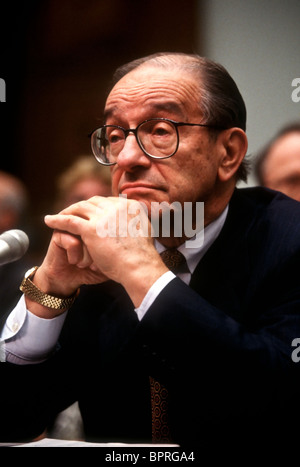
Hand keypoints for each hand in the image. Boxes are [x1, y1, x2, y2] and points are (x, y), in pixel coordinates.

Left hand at [43, 196, 167, 306]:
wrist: (139, 267)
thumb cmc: (142, 256)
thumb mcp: (145, 232)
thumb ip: (136, 222)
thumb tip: (133, 221)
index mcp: (131, 206)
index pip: (108, 201)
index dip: (97, 206)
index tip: (90, 212)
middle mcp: (117, 207)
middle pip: (93, 202)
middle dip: (81, 206)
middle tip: (72, 212)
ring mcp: (103, 217)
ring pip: (80, 208)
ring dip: (68, 210)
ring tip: (59, 215)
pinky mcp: (91, 228)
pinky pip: (69, 221)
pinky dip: (57, 219)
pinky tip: (49, 221)